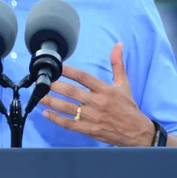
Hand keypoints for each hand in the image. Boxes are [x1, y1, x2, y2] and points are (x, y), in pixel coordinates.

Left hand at [40, 43, 154, 146]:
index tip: (57, 67)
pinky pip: (70, 124)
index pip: (84, 77)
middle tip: (43, 82)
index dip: (69, 71)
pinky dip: (57, 119)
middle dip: (55, 86)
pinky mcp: (89, 130)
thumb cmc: (128, 107)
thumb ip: (117, 65)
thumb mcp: (124, 84)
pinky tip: (46, 113)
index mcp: (105, 90)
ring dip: (52, 102)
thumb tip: (118, 45)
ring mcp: (92, 117)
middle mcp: (98, 103)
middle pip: (72, 92)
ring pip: (68, 108)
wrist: (137, 132)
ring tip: (39, 96)